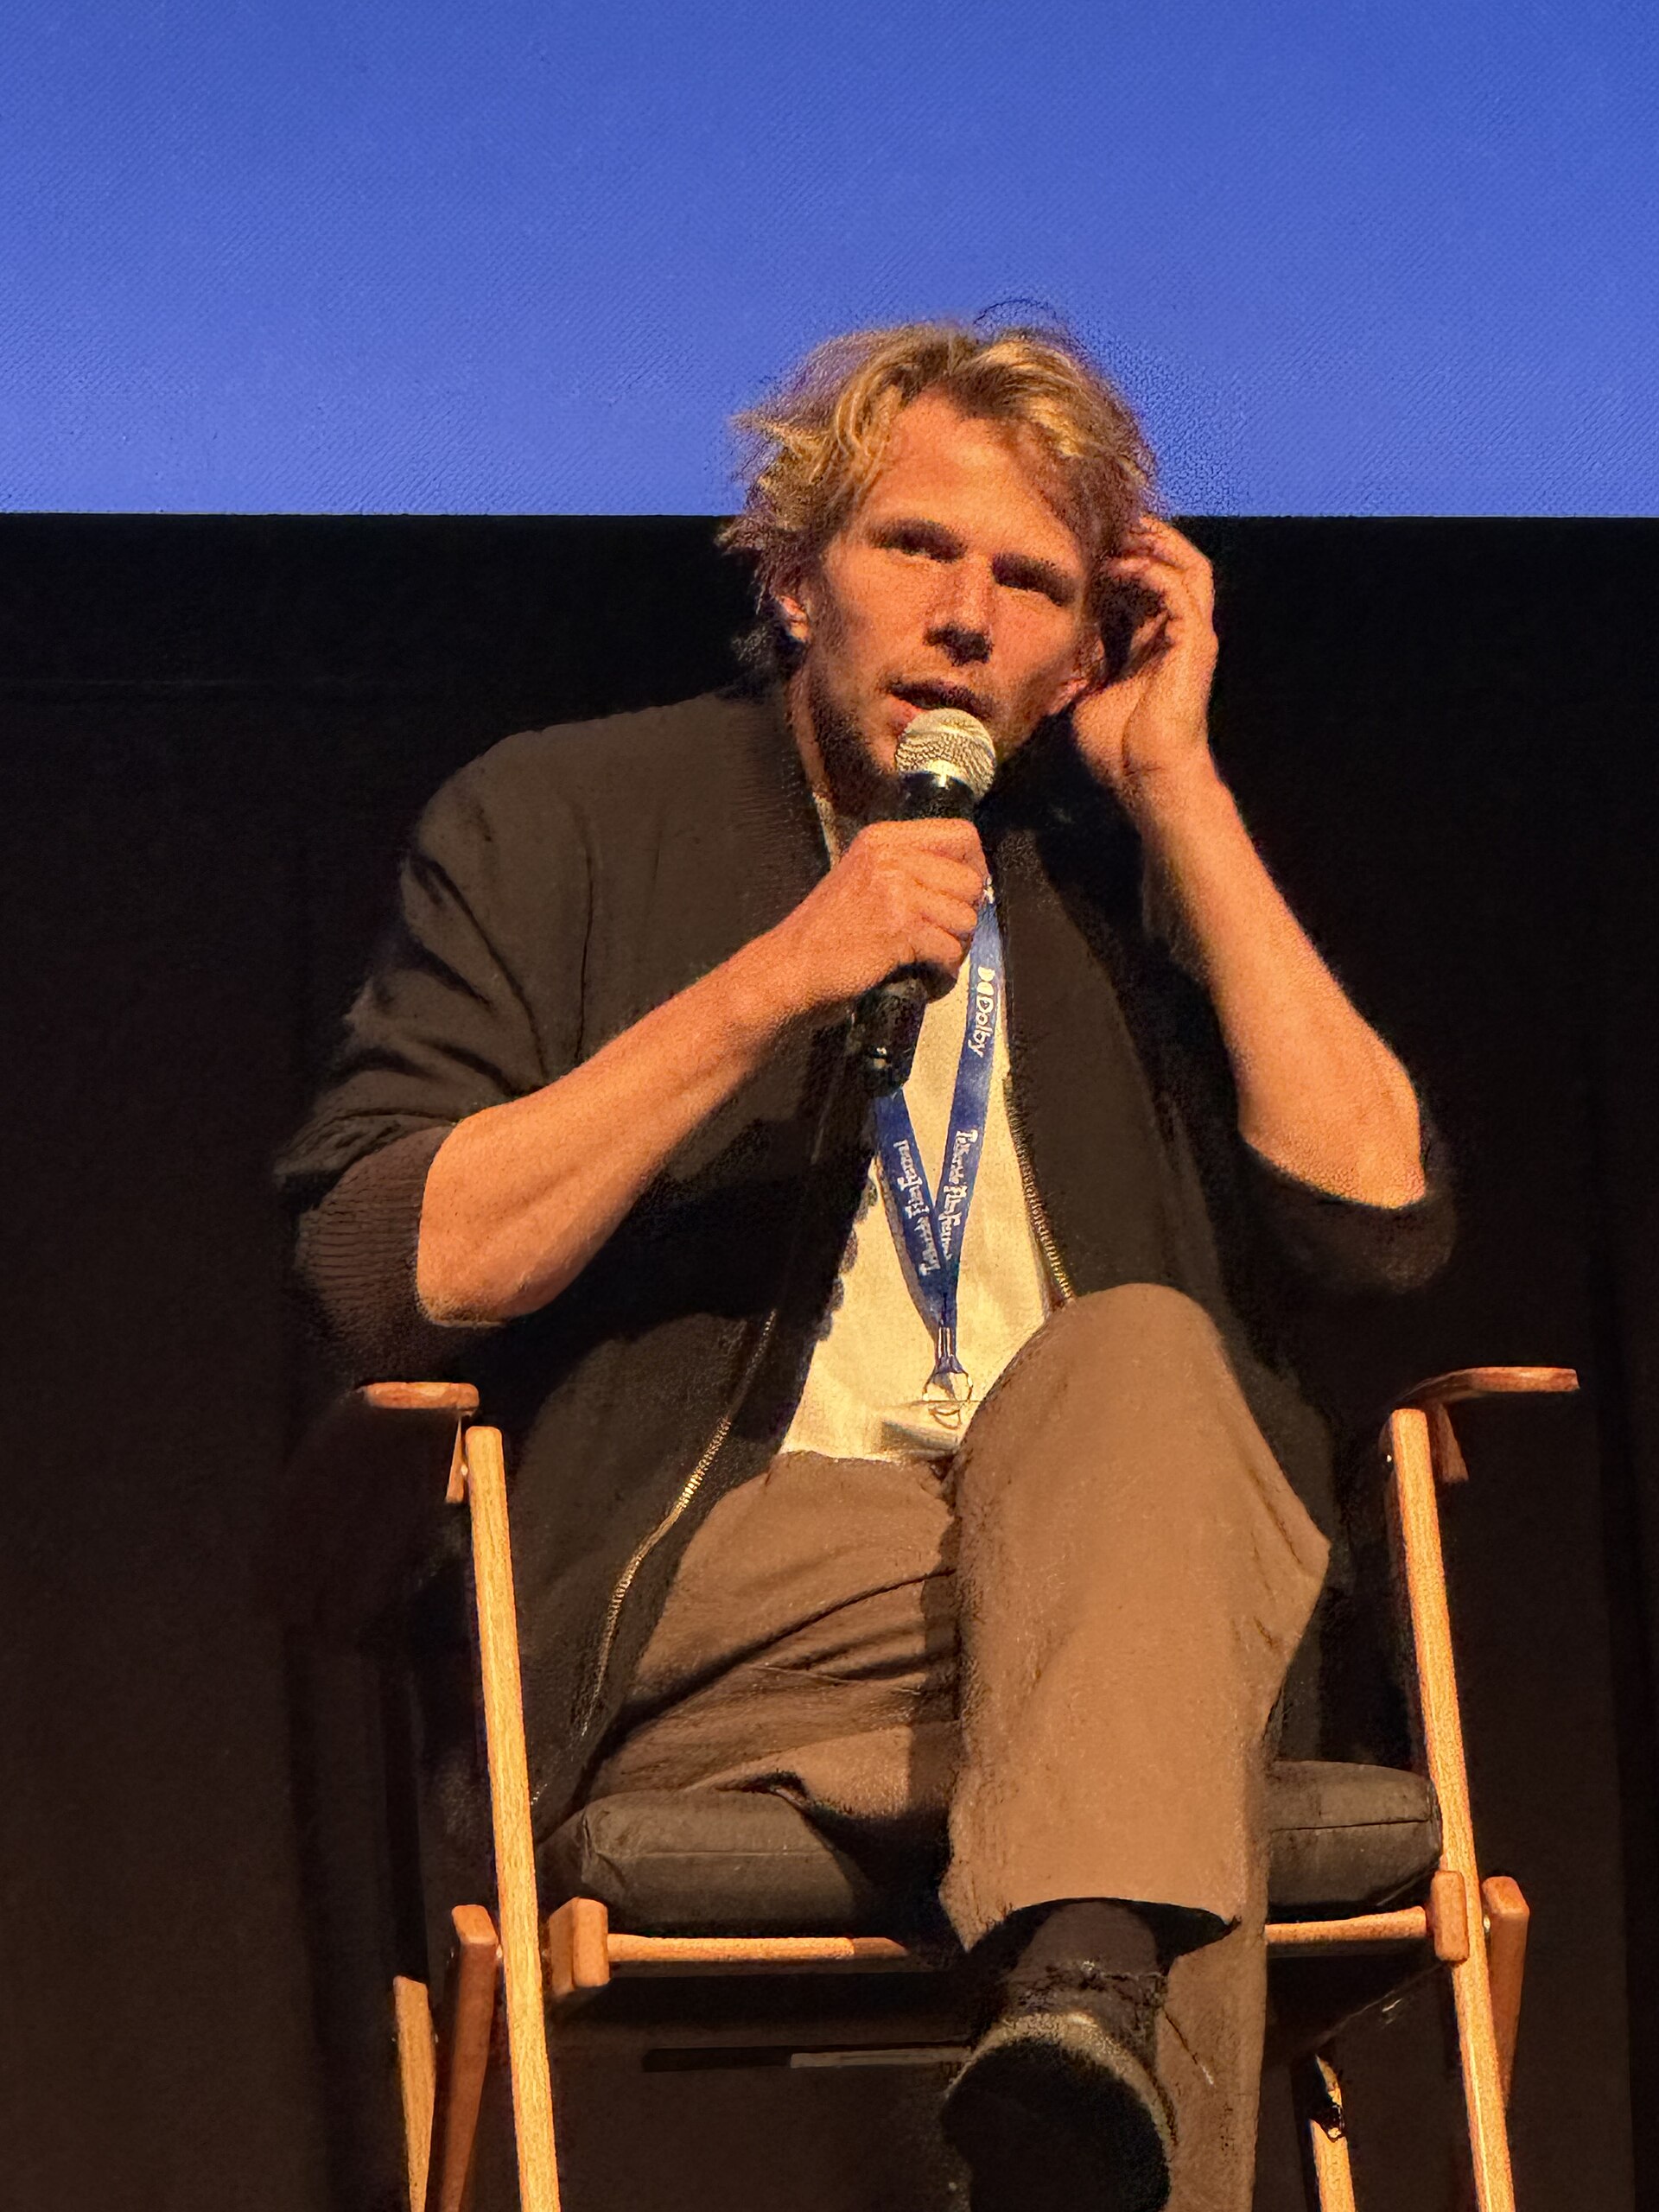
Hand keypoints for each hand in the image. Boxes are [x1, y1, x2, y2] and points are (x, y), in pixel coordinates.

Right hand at [756, 817, 987, 1020]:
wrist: (790, 968)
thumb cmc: (825, 934)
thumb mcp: (863, 878)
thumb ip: (907, 868)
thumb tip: (967, 880)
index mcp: (883, 839)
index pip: (961, 835)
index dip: (973, 868)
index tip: (961, 895)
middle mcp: (890, 856)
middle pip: (970, 880)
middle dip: (964, 915)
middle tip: (942, 936)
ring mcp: (895, 890)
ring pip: (964, 917)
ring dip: (954, 946)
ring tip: (929, 956)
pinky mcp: (899, 927)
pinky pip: (949, 948)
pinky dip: (942, 969)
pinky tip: (922, 972)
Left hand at [1071, 517, 1220, 818]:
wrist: (1143, 776)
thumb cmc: (1116, 748)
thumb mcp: (1086, 692)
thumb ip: (1080, 662)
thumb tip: (1052, 646)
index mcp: (1152, 643)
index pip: (1145, 583)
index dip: (1121, 557)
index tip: (1087, 540)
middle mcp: (1177, 633)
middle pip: (1175, 564)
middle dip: (1145, 538)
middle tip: (1110, 521)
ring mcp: (1191, 637)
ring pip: (1188, 567)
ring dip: (1155, 544)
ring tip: (1122, 530)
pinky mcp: (1196, 643)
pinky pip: (1180, 591)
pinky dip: (1153, 571)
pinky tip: (1120, 566)